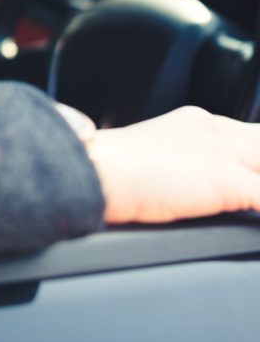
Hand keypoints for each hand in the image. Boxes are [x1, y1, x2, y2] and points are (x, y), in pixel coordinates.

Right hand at [86, 106, 259, 223]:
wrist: (98, 167)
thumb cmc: (110, 165)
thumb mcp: (152, 148)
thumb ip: (178, 157)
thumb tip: (178, 180)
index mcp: (197, 120)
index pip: (248, 136)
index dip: (253, 157)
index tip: (247, 173)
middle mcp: (215, 129)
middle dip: (258, 165)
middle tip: (246, 186)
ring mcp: (224, 153)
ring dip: (257, 184)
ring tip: (247, 199)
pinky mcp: (228, 180)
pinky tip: (252, 221)